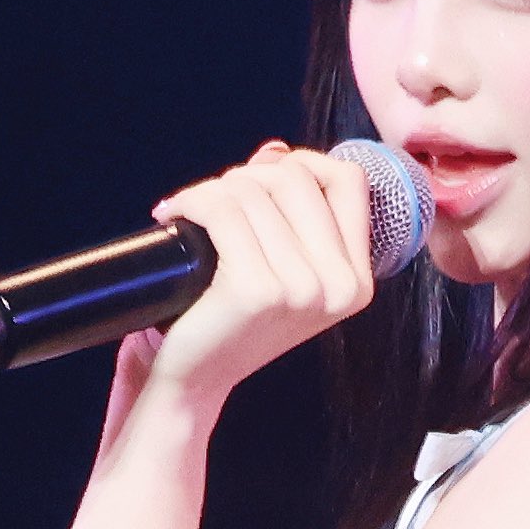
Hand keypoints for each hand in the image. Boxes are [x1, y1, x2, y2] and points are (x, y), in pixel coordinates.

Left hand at [142, 139, 374, 410]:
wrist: (196, 376)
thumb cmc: (233, 319)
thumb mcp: (279, 264)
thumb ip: (287, 208)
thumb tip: (275, 152)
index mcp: (356, 279)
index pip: (348, 181)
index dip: (302, 164)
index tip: (262, 183)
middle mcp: (339, 286)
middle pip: (297, 176)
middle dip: (248, 177)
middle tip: (216, 204)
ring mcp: (302, 290)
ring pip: (254, 190)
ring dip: (212, 190)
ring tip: (192, 214)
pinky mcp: (258, 289)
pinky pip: (223, 210)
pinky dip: (191, 202)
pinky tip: (173, 216)